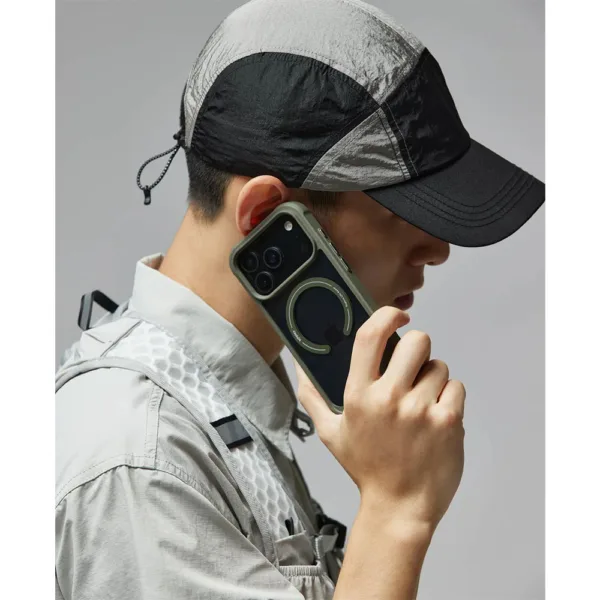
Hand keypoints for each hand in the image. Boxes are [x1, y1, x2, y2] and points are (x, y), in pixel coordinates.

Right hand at [294, 305, 465, 530]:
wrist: (400, 507)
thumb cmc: (366, 468)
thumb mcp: (331, 433)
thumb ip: (313, 398)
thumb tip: (301, 368)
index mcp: (358, 395)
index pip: (371, 337)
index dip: (387, 315)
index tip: (398, 315)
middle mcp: (389, 398)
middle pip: (417, 341)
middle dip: (418, 349)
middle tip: (412, 367)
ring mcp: (421, 409)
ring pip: (439, 366)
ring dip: (433, 379)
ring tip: (422, 403)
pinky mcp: (448, 421)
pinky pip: (456, 387)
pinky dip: (449, 398)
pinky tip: (436, 418)